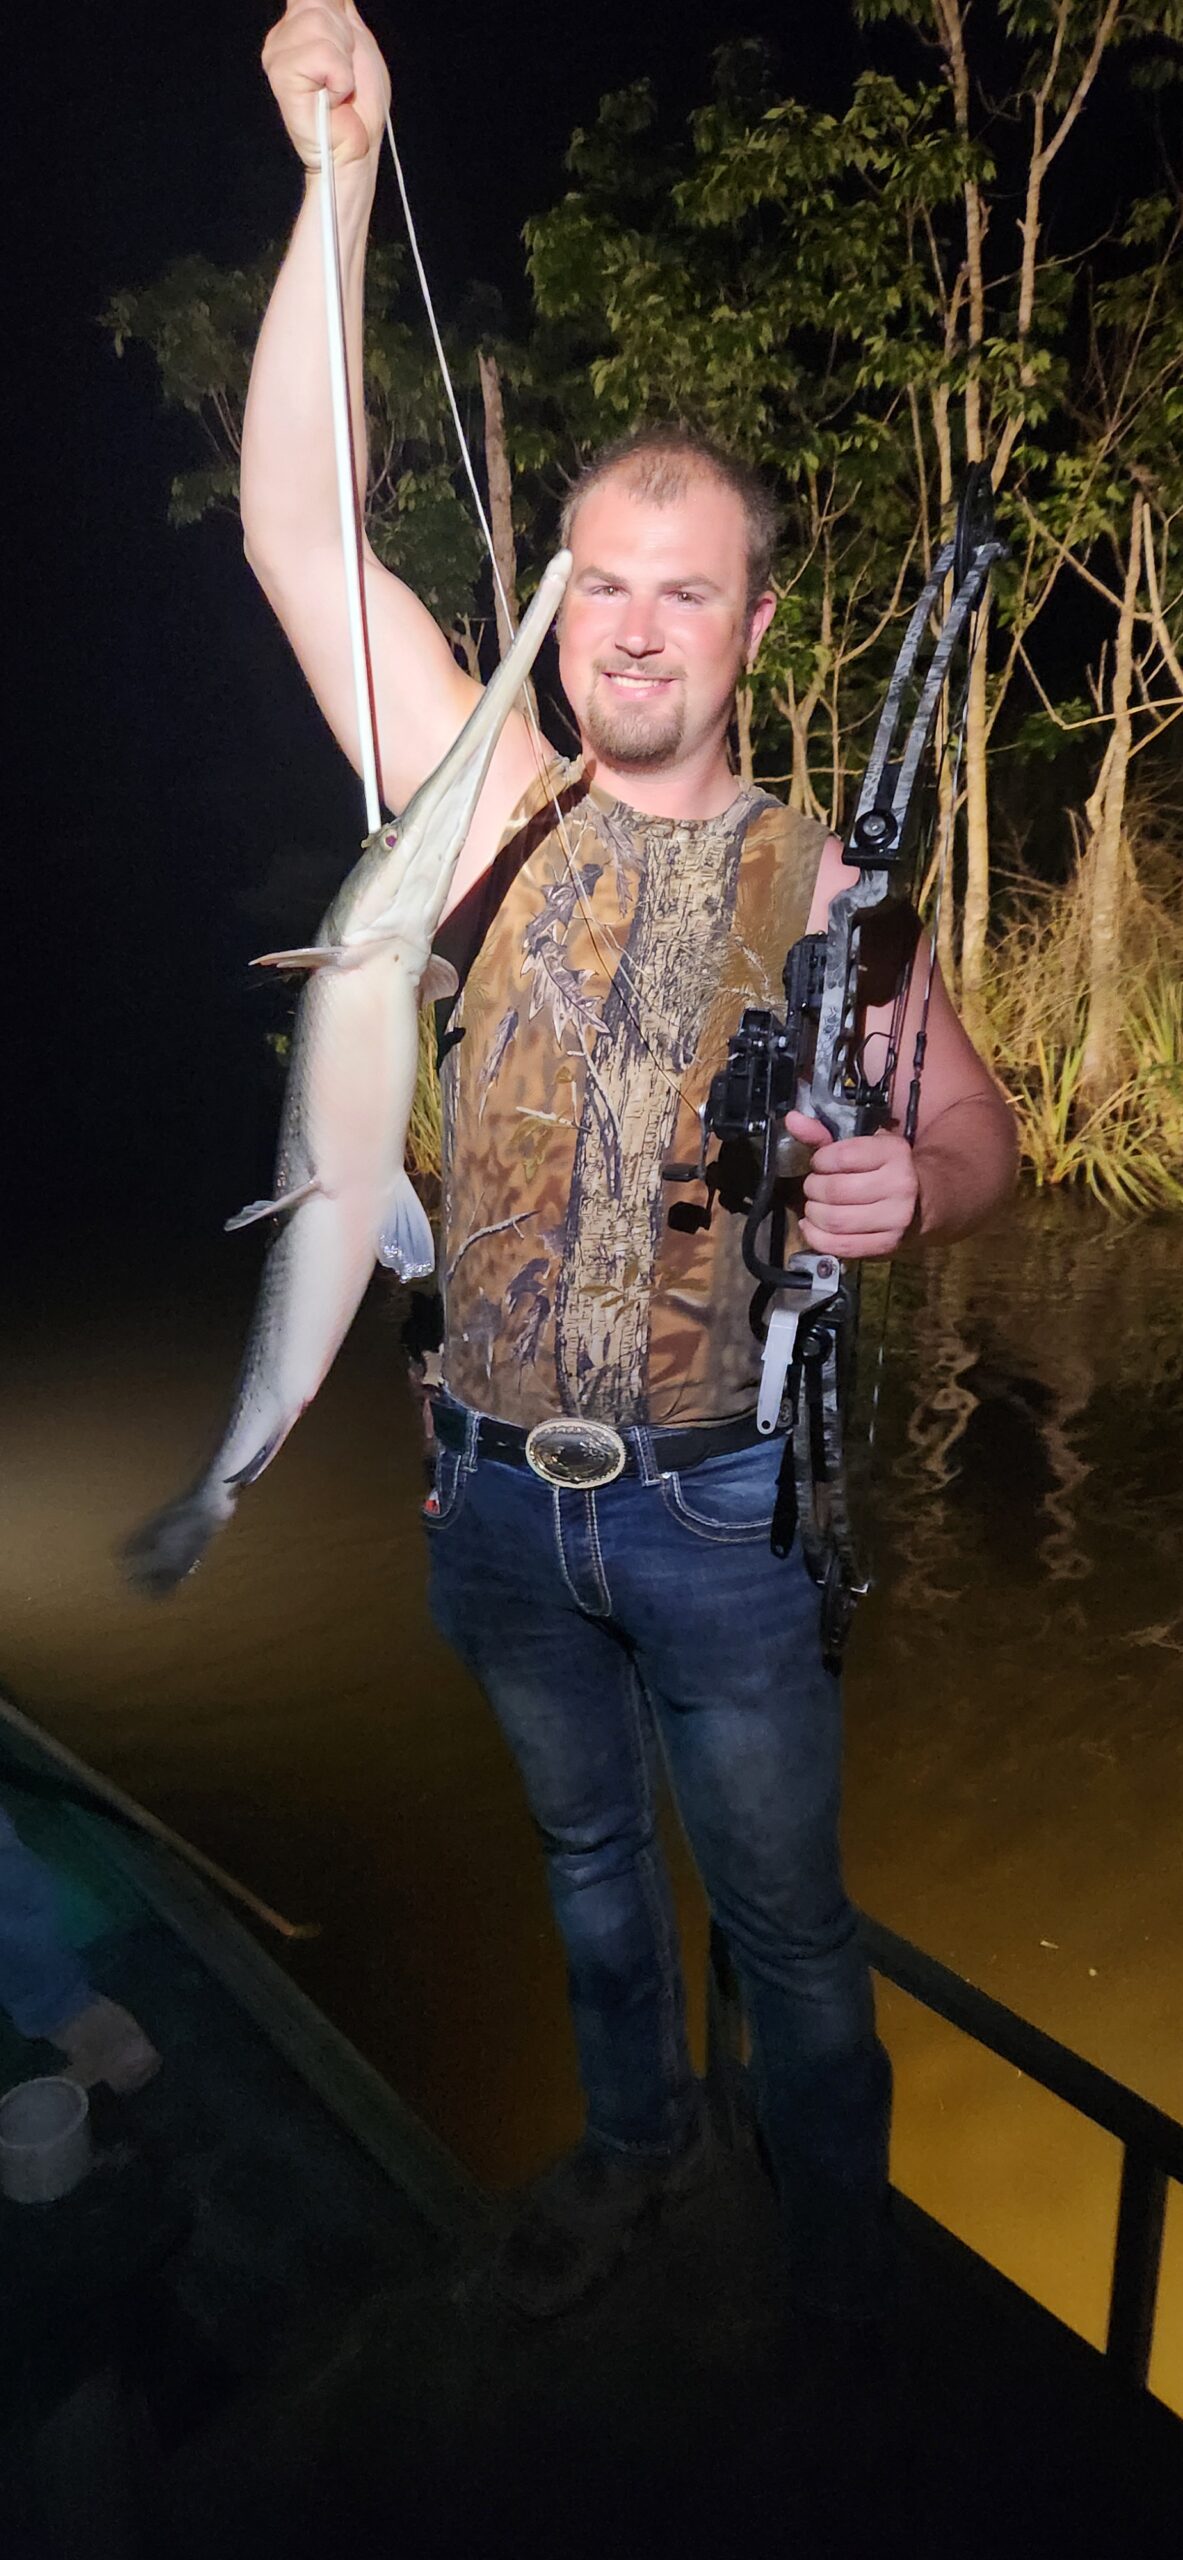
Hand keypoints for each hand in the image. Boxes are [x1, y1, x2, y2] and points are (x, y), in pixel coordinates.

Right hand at [261, 1, 390, 170]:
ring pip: (320, 24)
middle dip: (345, 39)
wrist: (357, 147)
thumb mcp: (355, 40)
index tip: (340, 37)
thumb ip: (339, 7)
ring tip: (337, 87)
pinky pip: (323, 55)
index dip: (329, 5)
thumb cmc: (357, 103)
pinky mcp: (282, 74)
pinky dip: (340, 79)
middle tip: (343, 74)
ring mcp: (277, 54)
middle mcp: (282, 34)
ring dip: (343, 61)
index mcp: (298, 23)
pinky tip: (331, 98)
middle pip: (320, 3)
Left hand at [783, 1110, 919, 1259]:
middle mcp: (900, 1185)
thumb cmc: (884, 1168)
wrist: (923, 1199)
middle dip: (813, 1188)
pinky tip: (812, 1226)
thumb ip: (824, 1133)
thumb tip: (792, 1119)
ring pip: (835, 1220)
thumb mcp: (862, 1144)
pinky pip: (841, 1246)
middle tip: (813, 1187)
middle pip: (835, 1191)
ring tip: (814, 1206)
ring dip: (813, 1213)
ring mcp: (896, 1218)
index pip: (843, 1156)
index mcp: (894, 1152)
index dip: (820, 1161)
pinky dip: (817, 1238)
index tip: (819, 1164)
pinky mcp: (888, 1244)